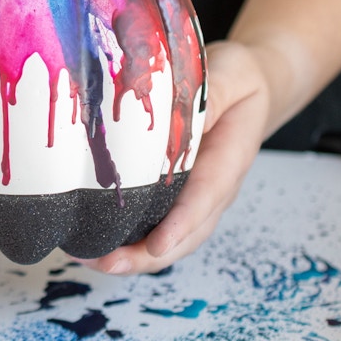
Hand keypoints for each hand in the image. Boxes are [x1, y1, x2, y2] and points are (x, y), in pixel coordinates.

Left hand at [74, 41, 269, 274]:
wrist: (249, 86)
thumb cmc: (240, 81)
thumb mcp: (233, 76)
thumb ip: (211, 96)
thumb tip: (178, 112)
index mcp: (227, 162)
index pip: (204, 200)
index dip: (180, 225)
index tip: (157, 245)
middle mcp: (212, 189)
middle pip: (185, 236)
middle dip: (146, 256)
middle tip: (106, 263)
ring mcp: (195, 197)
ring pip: (169, 240)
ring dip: (133, 257)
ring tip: (91, 261)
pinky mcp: (176, 194)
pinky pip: (156, 225)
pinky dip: (129, 241)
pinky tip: (95, 244)